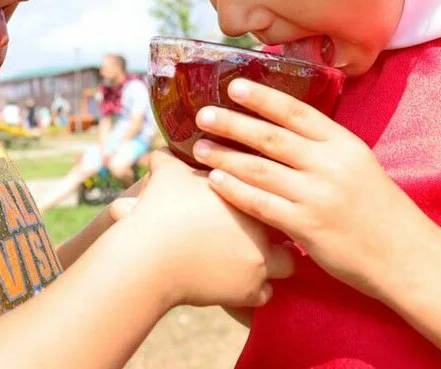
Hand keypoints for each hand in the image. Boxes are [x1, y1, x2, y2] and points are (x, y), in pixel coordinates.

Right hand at [121, 149, 295, 308]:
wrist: (150, 257)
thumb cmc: (159, 211)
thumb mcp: (165, 172)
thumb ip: (172, 156)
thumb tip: (167, 146)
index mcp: (248, 195)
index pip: (279, 192)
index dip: (273, 195)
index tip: (266, 198)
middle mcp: (261, 228)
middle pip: (291, 227)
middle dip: (282, 229)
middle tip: (267, 229)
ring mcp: (259, 262)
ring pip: (287, 264)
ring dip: (274, 262)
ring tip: (260, 259)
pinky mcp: (249, 291)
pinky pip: (266, 295)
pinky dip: (256, 291)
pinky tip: (244, 284)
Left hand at [193, 78, 437, 302]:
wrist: (406, 256)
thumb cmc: (380, 209)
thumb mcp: (359, 164)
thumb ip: (325, 147)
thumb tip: (283, 126)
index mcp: (344, 144)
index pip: (297, 112)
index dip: (263, 97)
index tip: (234, 86)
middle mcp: (330, 165)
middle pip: (271, 137)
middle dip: (232, 123)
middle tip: (202, 114)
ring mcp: (317, 196)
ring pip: (260, 169)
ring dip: (225, 156)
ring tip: (198, 147)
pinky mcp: (306, 227)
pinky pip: (261, 203)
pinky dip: (234, 189)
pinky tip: (214, 180)